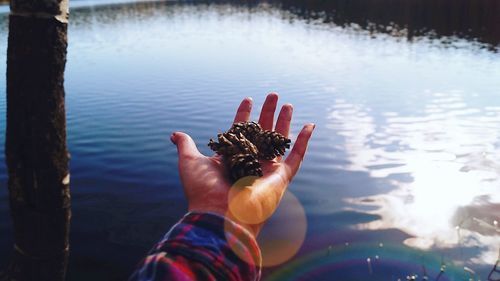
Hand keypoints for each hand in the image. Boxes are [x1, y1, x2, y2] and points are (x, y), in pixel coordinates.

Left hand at [170, 93, 314, 236]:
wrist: (219, 215)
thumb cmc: (203, 190)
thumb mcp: (190, 162)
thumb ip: (186, 146)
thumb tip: (175, 134)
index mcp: (231, 158)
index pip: (240, 131)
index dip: (244, 115)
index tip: (248, 99)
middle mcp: (250, 162)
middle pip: (261, 132)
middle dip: (267, 113)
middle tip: (272, 95)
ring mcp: (266, 169)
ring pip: (279, 140)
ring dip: (284, 121)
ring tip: (287, 103)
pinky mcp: (281, 177)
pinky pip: (296, 157)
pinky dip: (304, 142)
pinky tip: (309, 125)